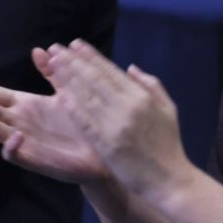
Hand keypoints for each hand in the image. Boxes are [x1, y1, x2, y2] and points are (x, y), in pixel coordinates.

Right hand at [0, 47, 112, 184]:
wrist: (102, 150)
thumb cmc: (82, 121)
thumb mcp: (67, 92)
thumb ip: (52, 72)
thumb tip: (39, 49)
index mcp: (24, 105)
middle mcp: (18, 122)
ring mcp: (23, 141)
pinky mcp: (33, 158)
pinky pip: (13, 154)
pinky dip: (11, 146)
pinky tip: (18, 135)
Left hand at [46, 41, 194, 201]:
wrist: (169, 178)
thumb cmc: (167, 144)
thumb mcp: (168, 110)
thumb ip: (151, 86)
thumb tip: (130, 68)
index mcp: (143, 97)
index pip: (112, 71)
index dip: (92, 57)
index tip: (75, 44)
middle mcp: (130, 107)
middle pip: (96, 79)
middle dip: (74, 62)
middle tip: (56, 48)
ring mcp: (118, 125)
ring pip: (88, 96)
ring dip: (68, 79)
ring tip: (53, 64)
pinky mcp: (108, 143)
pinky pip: (86, 121)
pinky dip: (73, 107)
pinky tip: (60, 95)